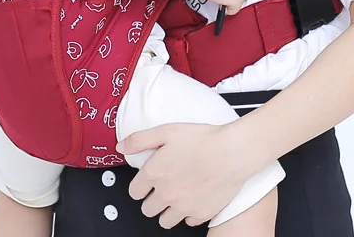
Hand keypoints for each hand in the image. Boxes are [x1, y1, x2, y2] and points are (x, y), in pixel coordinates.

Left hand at [116, 122, 255, 228]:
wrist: (232, 152)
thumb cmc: (202, 139)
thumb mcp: (166, 131)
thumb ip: (140, 140)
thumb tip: (121, 147)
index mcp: (154, 173)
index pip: (134, 192)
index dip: (140, 186)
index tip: (147, 182)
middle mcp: (166, 194)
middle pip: (147, 210)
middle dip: (152, 200)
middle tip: (163, 188)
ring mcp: (183, 207)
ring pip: (165, 221)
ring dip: (168, 210)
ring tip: (177, 195)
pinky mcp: (200, 214)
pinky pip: (188, 222)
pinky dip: (190, 213)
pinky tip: (195, 197)